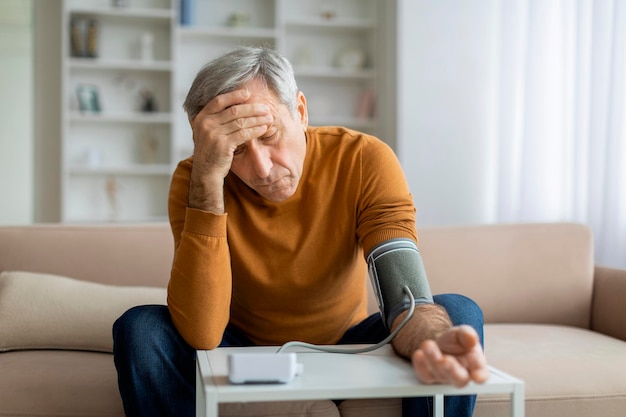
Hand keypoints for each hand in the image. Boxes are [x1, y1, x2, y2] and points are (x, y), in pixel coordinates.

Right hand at [187, 88, 272, 211]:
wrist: (206, 171)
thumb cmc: (211, 151)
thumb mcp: (209, 131)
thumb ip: (218, 119)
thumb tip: (237, 105)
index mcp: (202, 117)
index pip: (219, 101)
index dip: (234, 95)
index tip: (248, 93)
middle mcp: (206, 124)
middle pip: (233, 111)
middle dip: (252, 108)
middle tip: (266, 107)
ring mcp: (213, 134)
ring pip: (240, 122)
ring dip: (257, 119)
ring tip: (268, 117)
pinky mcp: (223, 145)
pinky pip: (243, 134)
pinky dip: (255, 130)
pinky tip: (264, 129)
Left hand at [411, 325, 488, 387]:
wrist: (439, 342)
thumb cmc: (456, 341)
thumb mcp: (462, 333)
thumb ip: (467, 335)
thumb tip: (471, 339)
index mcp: (475, 366)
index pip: (481, 374)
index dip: (480, 376)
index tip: (476, 376)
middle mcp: (460, 375)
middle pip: (459, 379)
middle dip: (452, 370)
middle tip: (445, 360)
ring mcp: (444, 378)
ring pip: (440, 375)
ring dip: (433, 360)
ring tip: (428, 345)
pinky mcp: (429, 376)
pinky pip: (424, 374)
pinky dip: (420, 365)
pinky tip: (419, 354)